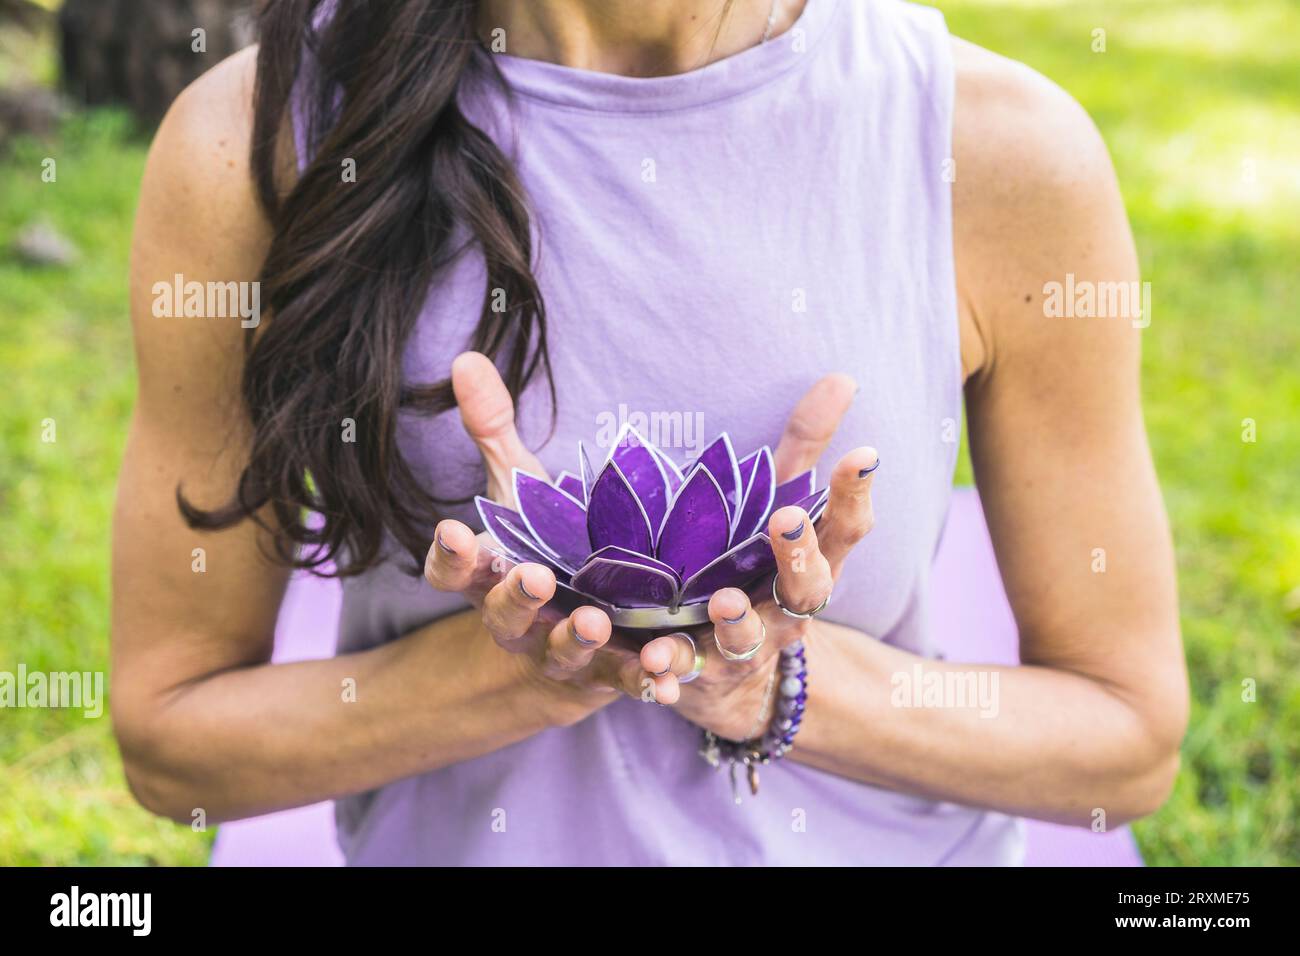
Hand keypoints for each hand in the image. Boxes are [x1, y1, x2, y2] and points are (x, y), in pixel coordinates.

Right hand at [424, 352, 673, 723]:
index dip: (448, 557)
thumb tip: (465, 357)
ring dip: (577, 639)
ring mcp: (564, 650)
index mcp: (491, 573)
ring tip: (598, 622)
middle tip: (537, 576)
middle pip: (503, 615)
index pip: (452, 571)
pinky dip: (644, 682)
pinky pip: (626, 680)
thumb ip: (494, 429)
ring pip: (563, 651)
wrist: (586, 618)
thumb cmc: (547, 541)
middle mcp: (519, 620)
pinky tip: (665, 682)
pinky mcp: (613, 671)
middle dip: (516, 597)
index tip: (450, 532)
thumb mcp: (520, 487)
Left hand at [636, 377, 878, 740]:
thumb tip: (843, 376)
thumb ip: (804, 449)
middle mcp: (787, 610)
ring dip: (736, 622)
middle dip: (800, 556)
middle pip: (808, 589)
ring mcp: (744, 648)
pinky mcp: (695, 677)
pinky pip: (681, 678)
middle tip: (787, 520)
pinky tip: (654, 667)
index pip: (845, 529)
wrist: (737, 684)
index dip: (855, 494)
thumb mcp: (779, 509)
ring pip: (745, 639)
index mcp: (811, 565)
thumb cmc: (757, 573)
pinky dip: (669, 674)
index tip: (864, 453)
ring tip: (721, 601)